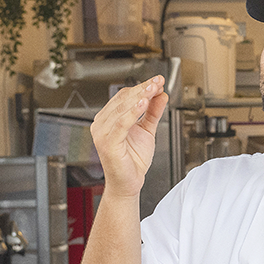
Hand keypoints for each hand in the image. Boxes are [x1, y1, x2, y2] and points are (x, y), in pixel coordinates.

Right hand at [89, 76, 168, 198]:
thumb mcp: (147, 130)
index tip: (158, 81)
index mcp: (108, 118)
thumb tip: (161, 95)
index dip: (142, 87)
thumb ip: (153, 112)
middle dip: (143, 89)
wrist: (129, 183)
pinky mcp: (108, 143)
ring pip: (122, 108)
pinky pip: (121, 123)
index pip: (124, 96)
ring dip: (141, 96)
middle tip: (158, 81)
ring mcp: (102, 133)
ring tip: (154, 88)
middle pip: (123, 99)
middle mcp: (102, 123)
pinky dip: (132, 112)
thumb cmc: (133, 159)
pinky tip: (143, 102)